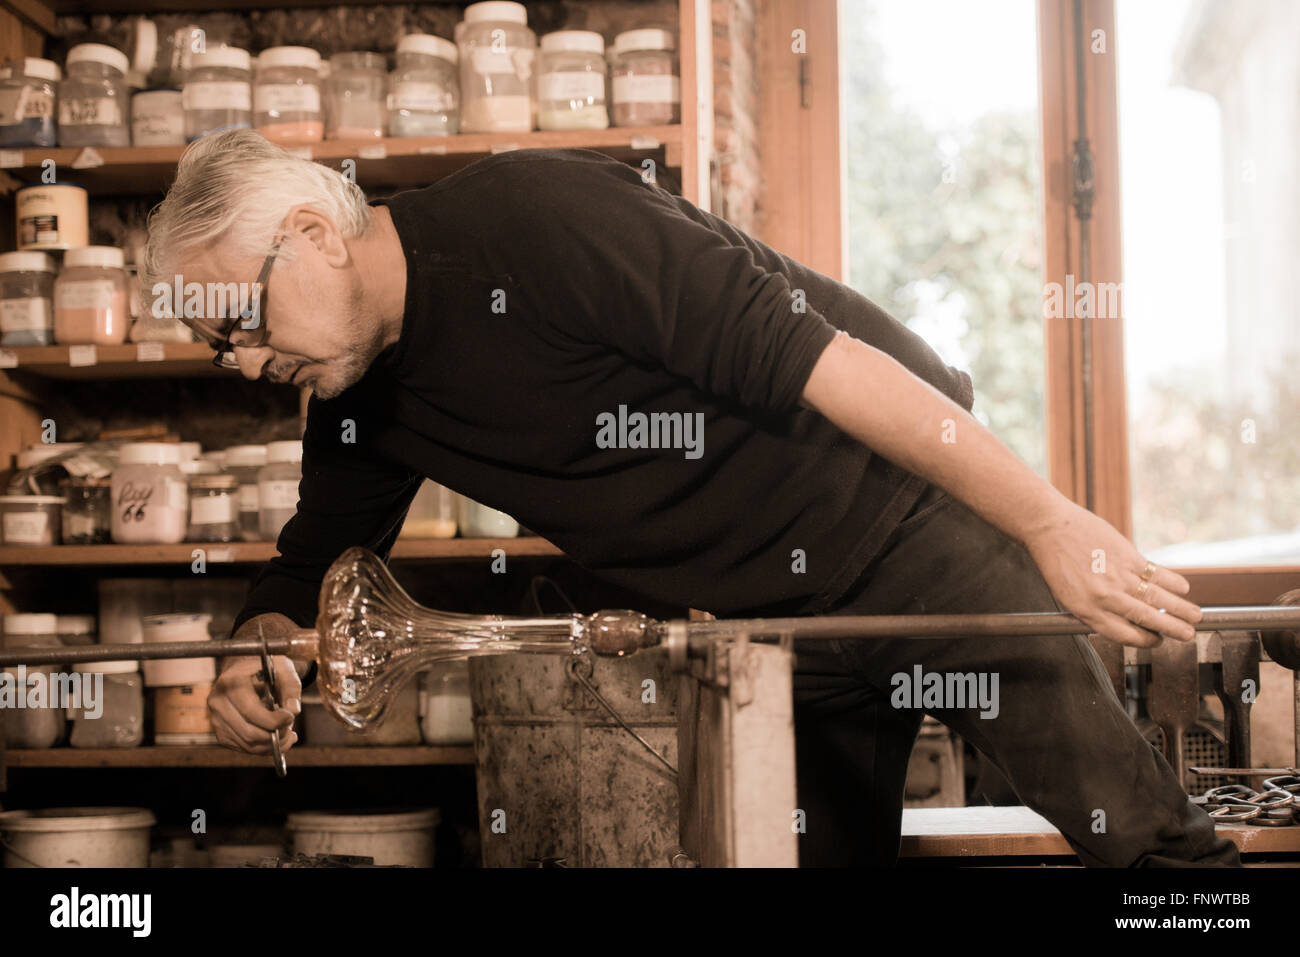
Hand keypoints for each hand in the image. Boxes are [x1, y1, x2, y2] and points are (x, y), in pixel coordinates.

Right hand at [209, 613, 302, 753]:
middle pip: (248, 732)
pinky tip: (276, 738)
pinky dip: (263, 748)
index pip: (250, 711)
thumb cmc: (265, 668)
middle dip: (275, 735)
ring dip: (271, 745)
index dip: (273, 720)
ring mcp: (216, 718)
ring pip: (247, 744)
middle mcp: (218, 702)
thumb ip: (291, 687)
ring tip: (287, 734)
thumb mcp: (282, 668)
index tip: (290, 717)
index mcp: (231, 682)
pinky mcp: (221, 731)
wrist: (244, 669)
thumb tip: (293, 710)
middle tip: (291, 729)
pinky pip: (243, 747)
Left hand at [1022, 499, 1201, 647]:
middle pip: (1147, 619)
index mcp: (1087, 611)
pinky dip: (1173, 582)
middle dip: (1172, 629)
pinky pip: (1156, 573)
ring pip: (1158, 598)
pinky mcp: (1127, 556)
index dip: (1145, 641)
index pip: (1124, 635)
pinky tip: (1183, 588)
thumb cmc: (1055, 561)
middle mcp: (1105, 598)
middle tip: (1188, 635)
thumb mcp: (1067, 594)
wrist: (1049, 528)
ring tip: (1196, 617)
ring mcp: (1118, 576)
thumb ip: (1094, 608)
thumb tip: (1123, 620)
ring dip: (1181, 609)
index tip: (1157, 641)